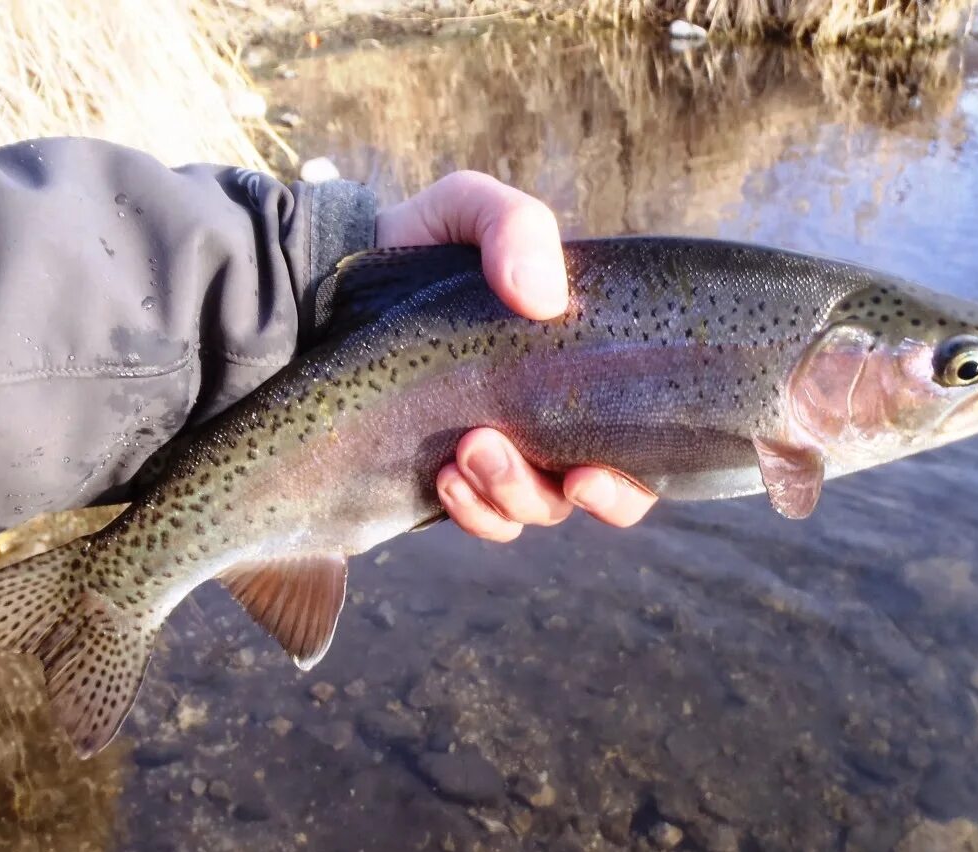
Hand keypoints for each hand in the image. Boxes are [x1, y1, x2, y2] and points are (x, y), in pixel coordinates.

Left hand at [376, 171, 657, 541]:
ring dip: (504, 494)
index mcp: (580, 367)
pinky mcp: (453, 473)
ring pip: (530, 511)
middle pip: (586, 496)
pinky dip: (470, 509)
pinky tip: (441, 473)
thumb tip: (546, 300)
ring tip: (462, 449)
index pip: (638, 444)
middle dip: (551, 494)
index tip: (589, 472)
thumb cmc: (425, 242)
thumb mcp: (470, 208)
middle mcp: (551, 419)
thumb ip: (516, 227)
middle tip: (491, 446)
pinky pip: (482, 517)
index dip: (630, 481)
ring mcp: (503, 451)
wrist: (338, 275)